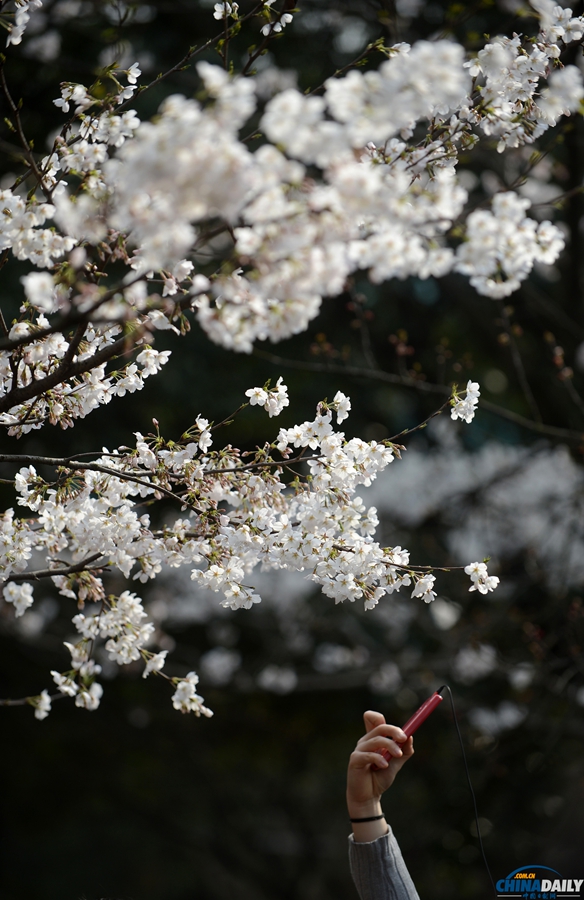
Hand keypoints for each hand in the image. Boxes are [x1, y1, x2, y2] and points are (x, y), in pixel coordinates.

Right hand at [346, 710, 413, 841]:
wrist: (369, 797)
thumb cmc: (380, 778)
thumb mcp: (396, 764)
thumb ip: (404, 751)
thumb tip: (411, 737)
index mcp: (373, 738)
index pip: (373, 718)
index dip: (383, 717)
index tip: (400, 730)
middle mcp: (365, 741)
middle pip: (379, 727)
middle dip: (394, 731)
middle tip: (404, 738)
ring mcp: (359, 749)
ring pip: (377, 740)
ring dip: (390, 746)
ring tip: (398, 755)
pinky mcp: (355, 760)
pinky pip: (368, 754)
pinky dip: (379, 759)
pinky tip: (384, 766)